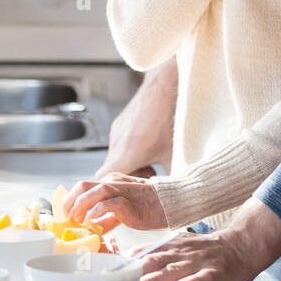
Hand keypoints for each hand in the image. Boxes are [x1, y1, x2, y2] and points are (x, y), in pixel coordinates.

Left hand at [64, 172, 167, 232]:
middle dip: (71, 202)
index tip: (66, 213)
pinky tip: (92, 221)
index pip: (84, 186)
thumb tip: (93, 227)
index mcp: (111, 181)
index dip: (71, 199)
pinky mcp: (128, 202)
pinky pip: (108, 204)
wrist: (168, 204)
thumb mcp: (122, 210)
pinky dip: (96, 212)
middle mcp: (113, 182)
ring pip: (93, 192)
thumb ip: (107, 216)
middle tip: (69, 217)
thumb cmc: (147, 208)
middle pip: (84, 186)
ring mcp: (120, 190)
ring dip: (81, 206)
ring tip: (78, 220)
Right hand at [94, 58, 176, 178]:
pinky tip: (151, 139)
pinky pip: (120, 141)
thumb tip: (177, 194)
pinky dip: (132, 147)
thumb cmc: (169, 119)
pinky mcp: (121, 122)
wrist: (164, 85)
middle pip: (110, 170)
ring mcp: (117, 131)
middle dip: (127, 176)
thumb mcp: (174, 153)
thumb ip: (171, 177)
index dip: (114, 189)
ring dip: (131, 161)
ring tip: (153, 156)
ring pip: (116, 155)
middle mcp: (116, 144)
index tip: (134, 188)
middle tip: (149, 173)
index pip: (103, 182)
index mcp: (126, 155)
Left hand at [137, 198, 280, 280]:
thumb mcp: (182, 245)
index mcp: (174, 246)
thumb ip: (161, 250)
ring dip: (157, 278)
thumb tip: (134, 256)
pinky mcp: (215, 271)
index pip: (147, 252)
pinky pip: (202, 277)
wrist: (241, 245)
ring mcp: (199, 261)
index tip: (113, 269)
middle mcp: (183, 252)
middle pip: (157, 261)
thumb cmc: (208, 249)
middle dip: (138, 271)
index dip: (130, 261)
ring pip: (175, 270)